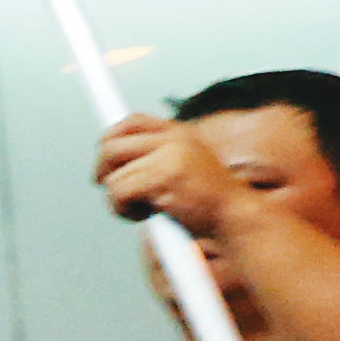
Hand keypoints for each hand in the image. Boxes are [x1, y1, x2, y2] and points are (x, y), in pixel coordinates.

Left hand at [97, 113, 235, 236]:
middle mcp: (175, 138)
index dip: (109, 139)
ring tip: (144, 208)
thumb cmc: (208, 202)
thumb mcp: (183, 167)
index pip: (132, 122)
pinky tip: (146, 215)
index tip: (104, 163)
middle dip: (103, 172)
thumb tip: (108, 157)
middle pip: (110, 145)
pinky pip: (117, 192)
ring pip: (112, 175)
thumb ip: (154, 157)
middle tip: (116, 192)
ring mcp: (170, 155)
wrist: (236, 219)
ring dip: (118, 199)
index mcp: (180, 133)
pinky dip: (123, 210)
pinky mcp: (163, 176)